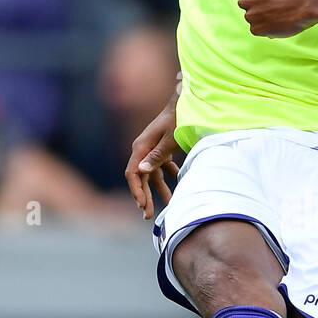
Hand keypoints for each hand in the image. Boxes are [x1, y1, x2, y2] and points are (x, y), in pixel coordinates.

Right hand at [125, 103, 179, 219]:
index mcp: (141, 147)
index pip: (132, 173)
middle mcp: (143, 149)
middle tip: (148, 215)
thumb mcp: (170, 140)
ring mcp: (151, 149)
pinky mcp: (161, 149)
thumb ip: (157, 156)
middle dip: (145, 196)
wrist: (185, 102)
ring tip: (168, 204)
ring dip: (158, 189)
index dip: (136, 190)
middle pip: (140, 178)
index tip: (142, 205)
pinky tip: (178, 182)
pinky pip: (162, 167)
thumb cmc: (178, 119)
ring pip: (152, 174)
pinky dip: (169, 175)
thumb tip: (141, 171)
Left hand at [227, 0, 314, 37]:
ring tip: (276, 10)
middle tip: (272, 0)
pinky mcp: (257, 29)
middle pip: (243, 2)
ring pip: (250, 16)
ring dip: (259, 14)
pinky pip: (256, 28)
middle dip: (254, 1)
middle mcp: (246, 0)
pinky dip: (264, 26)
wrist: (306, 4)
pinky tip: (276, 19)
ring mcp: (251, 16)